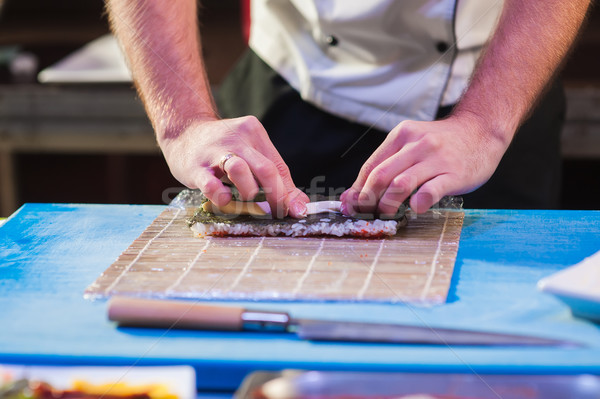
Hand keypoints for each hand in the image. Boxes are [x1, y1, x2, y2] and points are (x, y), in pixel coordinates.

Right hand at [160, 115, 308, 217]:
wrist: (183, 132)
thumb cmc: (223, 149)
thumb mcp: (250, 155)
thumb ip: (275, 178)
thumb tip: (300, 207)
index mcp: (254, 133)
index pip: (278, 166)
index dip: (288, 193)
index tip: (294, 212)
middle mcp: (237, 139)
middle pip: (265, 169)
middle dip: (276, 196)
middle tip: (277, 213)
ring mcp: (215, 151)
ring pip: (240, 169)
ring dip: (249, 191)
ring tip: (246, 199)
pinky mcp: (196, 167)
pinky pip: (211, 184)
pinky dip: (221, 196)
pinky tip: (224, 199)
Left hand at [341, 113, 510, 214]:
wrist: (483, 130)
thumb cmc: (442, 144)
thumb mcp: (412, 145)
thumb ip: (388, 165)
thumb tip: (354, 195)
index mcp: (401, 135)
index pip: (371, 166)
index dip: (357, 190)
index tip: (351, 207)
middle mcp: (416, 144)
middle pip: (380, 176)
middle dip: (368, 200)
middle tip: (367, 215)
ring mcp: (436, 158)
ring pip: (400, 183)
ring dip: (387, 204)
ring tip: (386, 215)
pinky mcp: (455, 173)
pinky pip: (431, 190)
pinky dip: (418, 202)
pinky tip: (415, 208)